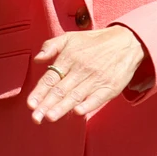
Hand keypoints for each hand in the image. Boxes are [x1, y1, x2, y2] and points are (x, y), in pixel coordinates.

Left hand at [26, 25, 145, 123]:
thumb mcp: (70, 37)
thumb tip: (38, 59)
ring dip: (62, 107)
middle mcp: (80, 69)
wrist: (126, 42)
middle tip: (35, 118)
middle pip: (60, 90)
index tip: (30, 105)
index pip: (50, 78)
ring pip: (75, 95)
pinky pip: (97, 98)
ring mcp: (95, 79)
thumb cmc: (94, 42)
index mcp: (68, 58)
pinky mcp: (110, 87)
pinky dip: (88, 105)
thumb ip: (51, 46)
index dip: (39, 92)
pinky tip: (78, 112)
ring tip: (50, 117)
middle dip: (46, 105)